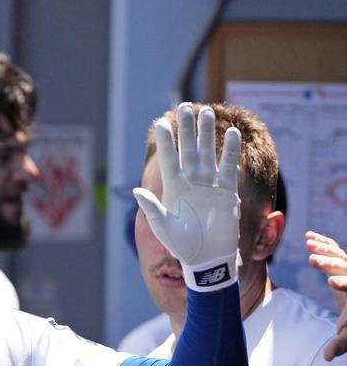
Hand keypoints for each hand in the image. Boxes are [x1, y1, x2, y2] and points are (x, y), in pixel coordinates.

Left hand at [134, 103, 240, 291]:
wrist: (207, 259)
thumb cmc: (182, 247)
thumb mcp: (164, 229)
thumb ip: (152, 209)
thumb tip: (135, 190)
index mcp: (173, 190)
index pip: (168, 160)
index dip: (165, 142)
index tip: (159, 122)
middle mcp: (191, 183)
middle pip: (188, 150)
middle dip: (186, 129)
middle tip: (183, 106)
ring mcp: (209, 185)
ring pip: (207, 153)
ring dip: (206, 134)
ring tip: (205, 112)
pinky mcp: (226, 191)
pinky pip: (228, 166)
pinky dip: (230, 150)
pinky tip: (230, 133)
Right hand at [305, 231, 346, 360]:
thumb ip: (340, 345)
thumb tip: (327, 357)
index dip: (343, 283)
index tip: (331, 281)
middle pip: (345, 267)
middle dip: (331, 262)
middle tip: (314, 257)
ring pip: (339, 255)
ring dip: (324, 248)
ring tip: (309, 242)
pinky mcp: (342, 264)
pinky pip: (333, 251)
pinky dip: (323, 244)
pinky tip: (309, 237)